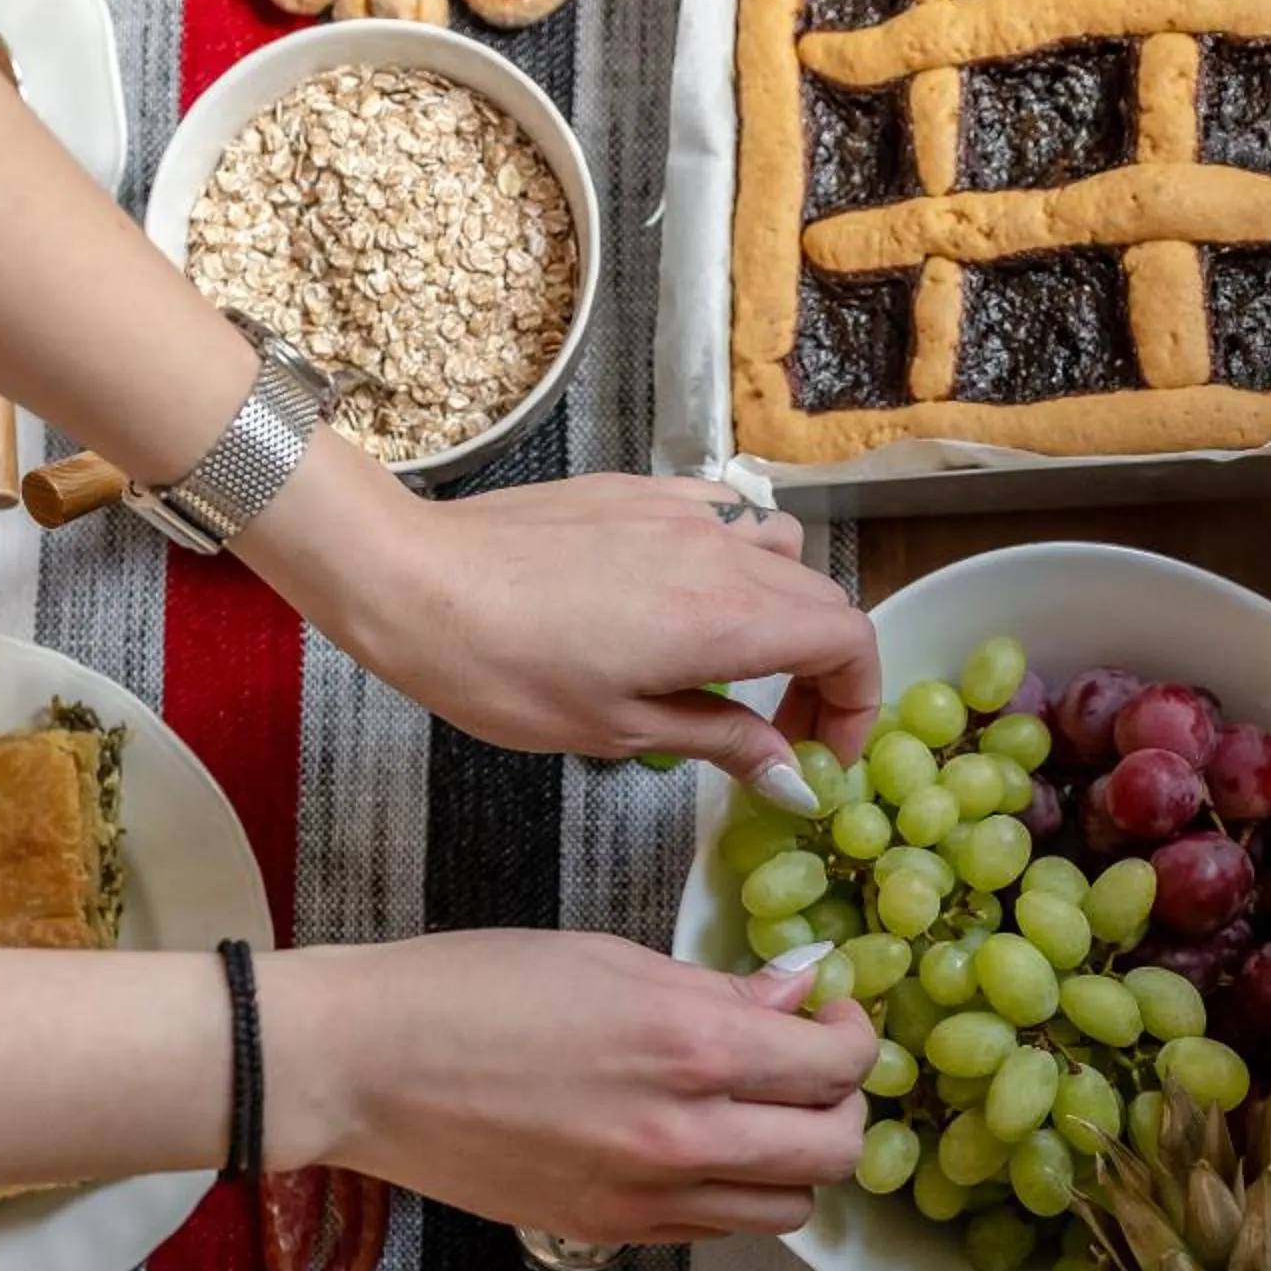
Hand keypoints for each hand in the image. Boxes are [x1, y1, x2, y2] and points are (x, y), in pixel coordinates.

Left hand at [242, 454, 879, 813]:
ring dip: (784, 608)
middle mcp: (720, 551)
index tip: (819, 753)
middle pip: (822, 598)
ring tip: (736, 664)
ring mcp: (680, 512)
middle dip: (824, 670)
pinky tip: (682, 603)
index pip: (848, 640)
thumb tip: (793, 777)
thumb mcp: (619, 729)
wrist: (414, 583)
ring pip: (780, 548)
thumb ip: (723, 740)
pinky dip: (733, 563)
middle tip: (779, 731)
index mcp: (725, 617)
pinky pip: (721, 517)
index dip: (856, 702)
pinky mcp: (638, 493)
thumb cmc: (503, 670)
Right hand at [263, 932, 875, 1242]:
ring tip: (760, 1115)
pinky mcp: (606, 1233)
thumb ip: (717, 988)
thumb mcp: (608, 958)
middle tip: (812, 1069)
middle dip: (842, 1105)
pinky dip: (731, 1195)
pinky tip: (698, 1147)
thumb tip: (799, 988)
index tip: (831, 1015)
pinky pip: (714, 1230)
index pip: (835, 1064)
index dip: (854, 1035)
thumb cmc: (471, 989)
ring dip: (795, 1162)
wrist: (363, 1066)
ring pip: (786, 1210)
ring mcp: (646, 1197)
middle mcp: (684, 1134)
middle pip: (833, 1150)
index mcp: (692, 1044)